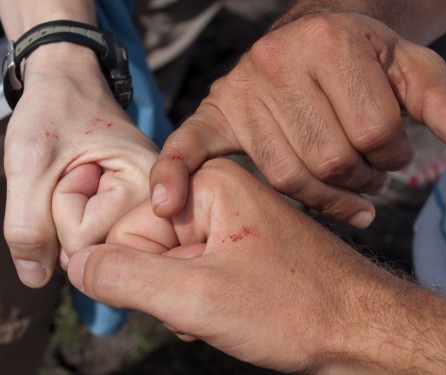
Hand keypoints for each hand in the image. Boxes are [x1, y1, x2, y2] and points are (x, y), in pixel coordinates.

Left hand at [3, 44, 158, 286]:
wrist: (70, 82)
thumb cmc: (54, 110)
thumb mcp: (31, 162)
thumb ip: (27, 225)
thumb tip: (35, 280)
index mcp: (146, 186)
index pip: (86, 241)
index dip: (59, 206)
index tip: (70, 164)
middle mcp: (154, 203)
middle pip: (91, 249)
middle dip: (61, 215)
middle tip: (71, 169)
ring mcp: (144, 207)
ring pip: (88, 247)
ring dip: (63, 216)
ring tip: (76, 174)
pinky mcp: (129, 208)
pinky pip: (91, 235)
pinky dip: (70, 215)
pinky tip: (80, 185)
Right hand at [68, 158, 445, 373]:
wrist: (360, 331)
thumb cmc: (296, 308)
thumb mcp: (198, 297)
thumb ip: (126, 278)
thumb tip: (79, 264)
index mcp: (210, 184)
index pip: (128, 226)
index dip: (140, 272)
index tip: (174, 297)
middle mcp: (220, 195)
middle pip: (150, 245)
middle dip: (166, 289)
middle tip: (204, 307)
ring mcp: (231, 223)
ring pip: (171, 265)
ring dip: (184, 300)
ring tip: (223, 312)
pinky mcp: (240, 248)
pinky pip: (196, 273)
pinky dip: (202, 301)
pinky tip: (230, 314)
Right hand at [149, 12, 445, 227]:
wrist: (315, 35)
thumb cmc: (365, 59)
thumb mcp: (411, 67)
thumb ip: (441, 100)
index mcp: (332, 43)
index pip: (371, 130)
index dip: (391, 153)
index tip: (392, 153)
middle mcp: (278, 60)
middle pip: (328, 157)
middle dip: (359, 177)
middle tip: (368, 175)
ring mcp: (241, 88)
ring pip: (285, 172)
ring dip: (320, 192)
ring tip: (340, 185)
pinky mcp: (215, 110)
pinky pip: (189, 144)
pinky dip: (176, 173)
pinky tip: (167, 204)